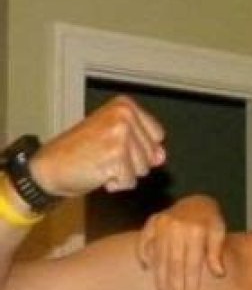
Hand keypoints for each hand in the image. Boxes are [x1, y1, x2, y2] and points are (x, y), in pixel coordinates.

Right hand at [30, 95, 164, 197]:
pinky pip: (130, 181)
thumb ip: (145, 145)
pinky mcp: (116, 156)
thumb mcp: (118, 140)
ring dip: (124, 174)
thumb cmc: (83, 152)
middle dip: (133, 163)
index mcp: (126, 105)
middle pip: (152, 154)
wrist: (52, 165)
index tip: (116, 144)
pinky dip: (117, 184)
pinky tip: (100, 173)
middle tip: (105, 155)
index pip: (158, 136)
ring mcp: (120, 135)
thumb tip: (161, 157)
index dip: (141, 148)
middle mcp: (124, 115)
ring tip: (102, 163)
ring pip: (143, 169)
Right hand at [137, 194, 226, 289]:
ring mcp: (162, 225)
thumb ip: (217, 252)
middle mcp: (176, 229)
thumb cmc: (210, 221)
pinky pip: (144, 241)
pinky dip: (143, 254)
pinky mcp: (152, 222)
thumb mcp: (219, 232)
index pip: (192, 266)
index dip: (191, 287)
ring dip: (160, 280)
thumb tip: (218, 274)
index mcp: (196, 232)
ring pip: (159, 258)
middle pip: (174, 266)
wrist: (196, 201)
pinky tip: (146, 269)